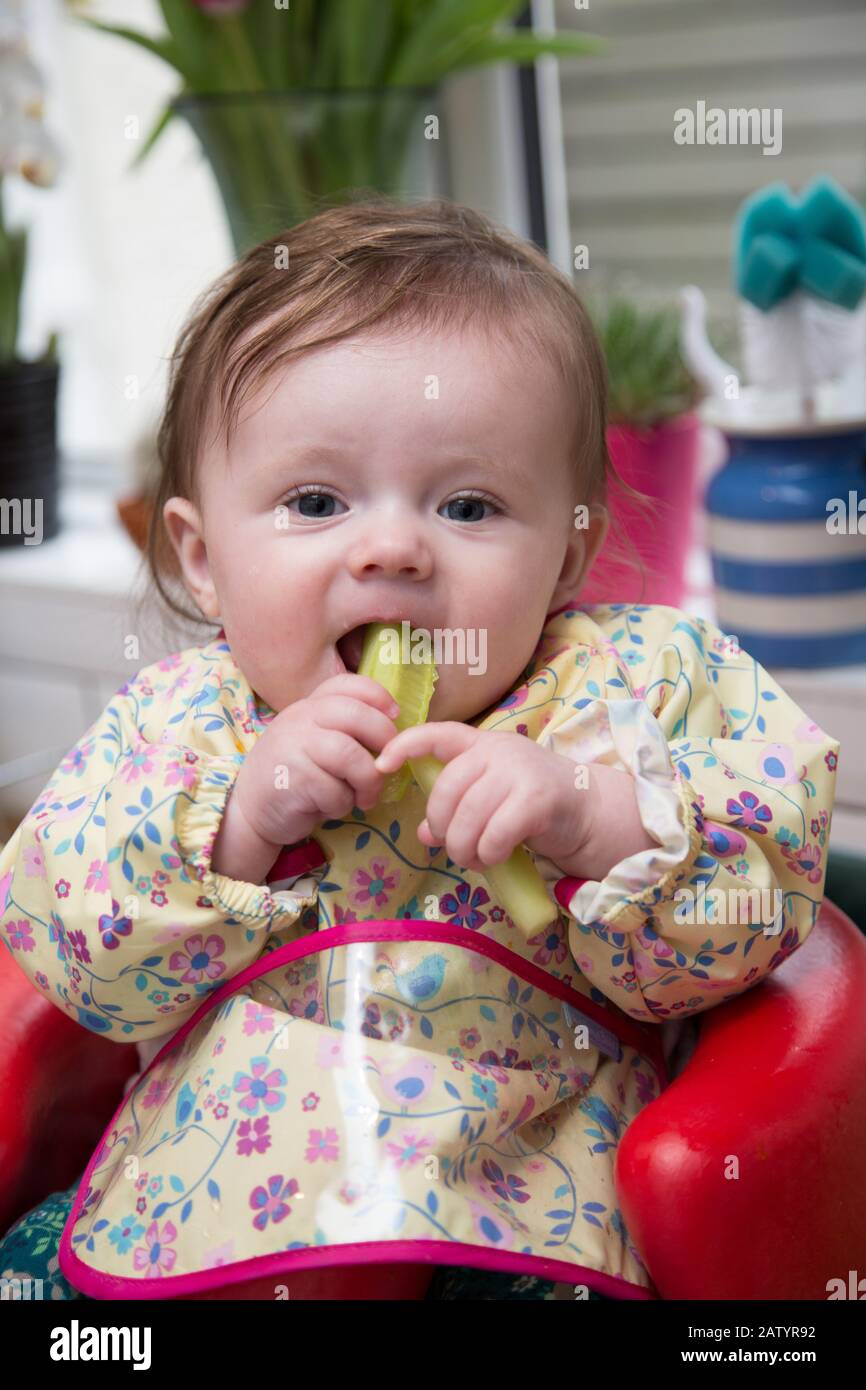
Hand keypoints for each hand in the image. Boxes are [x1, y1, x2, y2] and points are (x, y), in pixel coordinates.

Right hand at [228, 674, 400, 853]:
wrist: (249, 810)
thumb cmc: (294, 775)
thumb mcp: (314, 742)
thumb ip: (344, 730)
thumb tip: (394, 734)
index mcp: (309, 705)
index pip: (348, 684)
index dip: (379, 696)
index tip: (395, 717)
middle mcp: (300, 718)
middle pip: (357, 716)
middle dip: (384, 742)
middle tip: (386, 766)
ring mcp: (293, 746)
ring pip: (351, 756)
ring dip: (367, 782)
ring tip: (363, 797)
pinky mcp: (291, 779)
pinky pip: (336, 791)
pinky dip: (342, 805)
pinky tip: (329, 807)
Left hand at [373, 723, 590, 873]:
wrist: (589, 811)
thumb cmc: (533, 804)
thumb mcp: (491, 799)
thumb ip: (457, 808)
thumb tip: (423, 831)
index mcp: (482, 744)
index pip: (436, 733)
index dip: (404, 746)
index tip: (381, 765)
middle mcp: (498, 751)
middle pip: (447, 789)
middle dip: (441, 825)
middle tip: (451, 846)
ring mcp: (519, 772)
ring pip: (468, 816)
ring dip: (463, 848)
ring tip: (473, 859)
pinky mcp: (536, 799)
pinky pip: (494, 834)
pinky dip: (488, 853)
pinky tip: (493, 858)